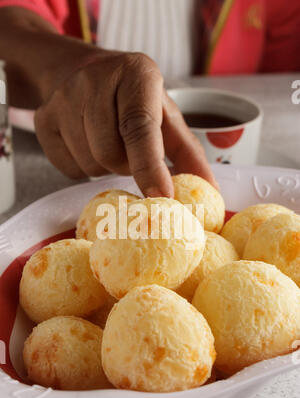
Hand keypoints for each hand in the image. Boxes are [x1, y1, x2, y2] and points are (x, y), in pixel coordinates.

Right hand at [35, 51, 217, 196]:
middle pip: (111, 155)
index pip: (140, 126)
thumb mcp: (164, 116)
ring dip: (106, 166)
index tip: (161, 196)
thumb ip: (188, 153)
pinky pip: (69, 168)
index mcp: (136, 75)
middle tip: (130, 149)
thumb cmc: (131, 99)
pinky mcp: (43, 120)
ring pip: (89, 165)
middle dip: (126, 166)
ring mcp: (63, 99)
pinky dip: (83, 167)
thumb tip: (211, 190)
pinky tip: (88, 144)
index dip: (150, 165)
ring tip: (109, 141)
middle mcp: (96, 81)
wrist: (78, 72)